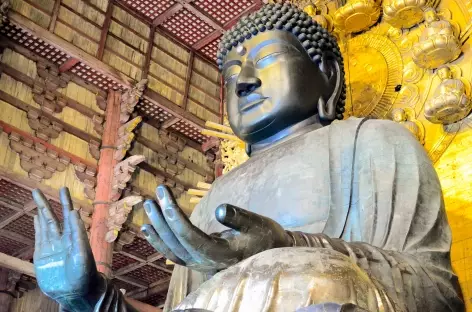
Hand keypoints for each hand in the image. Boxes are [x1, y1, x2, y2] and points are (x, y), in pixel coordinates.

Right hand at [33, 188, 101, 309]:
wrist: (76, 293)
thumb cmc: (85, 274)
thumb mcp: (83, 253)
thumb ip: (78, 234)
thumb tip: (74, 213)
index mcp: (75, 236)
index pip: (69, 215)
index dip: (65, 201)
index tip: (63, 189)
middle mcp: (62, 238)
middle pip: (52, 217)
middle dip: (46, 203)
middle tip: (37, 189)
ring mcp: (51, 246)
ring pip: (44, 225)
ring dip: (40, 212)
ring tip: (37, 199)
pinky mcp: (42, 256)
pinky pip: (39, 238)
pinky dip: (37, 227)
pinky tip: (36, 218)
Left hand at [141, 185, 292, 271]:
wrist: (269, 253)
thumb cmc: (265, 237)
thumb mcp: (258, 224)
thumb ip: (240, 218)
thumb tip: (220, 209)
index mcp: (220, 254)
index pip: (190, 236)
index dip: (175, 217)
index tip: (164, 196)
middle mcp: (205, 262)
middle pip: (176, 241)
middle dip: (162, 217)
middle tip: (155, 194)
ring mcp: (199, 263)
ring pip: (171, 248)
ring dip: (157, 227)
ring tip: (148, 206)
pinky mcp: (197, 260)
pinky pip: (172, 252)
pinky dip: (158, 240)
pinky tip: (147, 227)